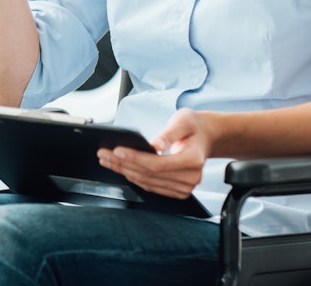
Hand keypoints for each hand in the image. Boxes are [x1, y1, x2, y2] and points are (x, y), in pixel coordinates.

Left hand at [97, 108, 212, 198]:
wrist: (206, 137)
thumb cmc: (194, 126)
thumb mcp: (184, 120)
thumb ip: (169, 133)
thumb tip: (155, 145)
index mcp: (193, 160)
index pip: (158, 164)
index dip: (135, 158)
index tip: (117, 150)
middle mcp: (191, 178)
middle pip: (149, 175)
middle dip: (123, 164)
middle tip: (103, 153)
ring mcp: (184, 187)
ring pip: (147, 182)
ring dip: (124, 171)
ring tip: (106, 159)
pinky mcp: (177, 190)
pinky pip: (151, 186)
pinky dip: (133, 177)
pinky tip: (120, 168)